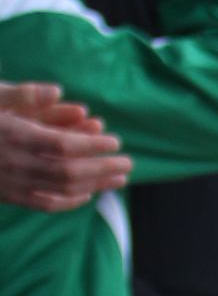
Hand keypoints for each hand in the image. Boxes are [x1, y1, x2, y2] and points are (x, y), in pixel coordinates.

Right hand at [0, 82, 128, 207]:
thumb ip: (22, 94)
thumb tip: (57, 91)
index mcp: (14, 136)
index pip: (62, 145)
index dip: (92, 145)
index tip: (115, 142)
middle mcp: (15, 164)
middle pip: (68, 172)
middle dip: (101, 169)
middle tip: (128, 163)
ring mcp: (12, 184)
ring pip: (60, 191)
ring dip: (94, 186)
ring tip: (119, 179)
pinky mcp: (8, 196)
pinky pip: (44, 205)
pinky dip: (70, 202)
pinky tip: (88, 194)